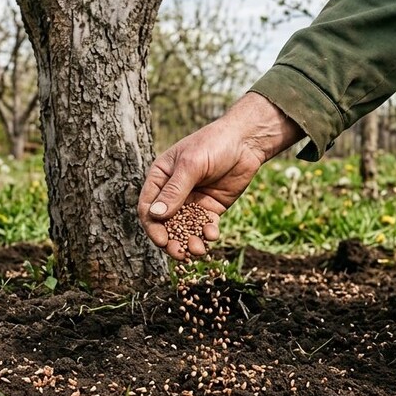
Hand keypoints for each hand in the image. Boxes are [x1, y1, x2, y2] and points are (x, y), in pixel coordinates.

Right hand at [138, 92, 304, 258]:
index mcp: (161, 178)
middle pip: (165, 223)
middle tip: (180, 254)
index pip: (148, 206)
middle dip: (172, 239)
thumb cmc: (213, 144)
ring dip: (190, 241)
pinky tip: (213, 235)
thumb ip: (174, 191)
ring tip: (199, 250)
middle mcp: (173, 192)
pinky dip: (207, 233)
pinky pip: (205, 225)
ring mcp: (192, 201)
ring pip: (185, 228)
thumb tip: (155, 216)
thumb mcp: (191, 165)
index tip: (162, 240)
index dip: (153, 226)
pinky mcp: (211, 208)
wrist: (246, 141)